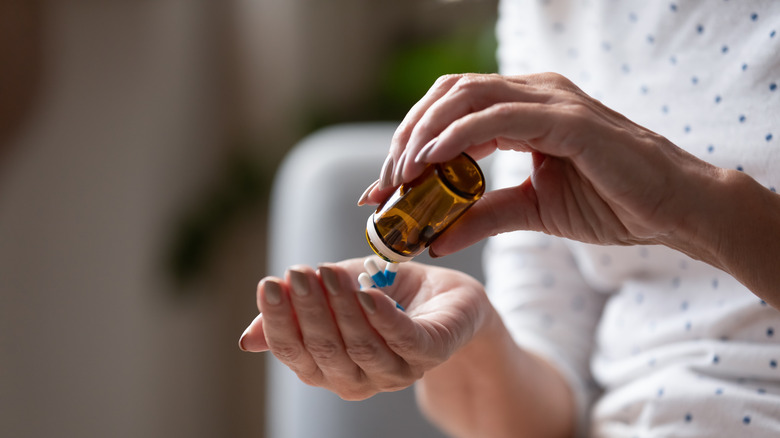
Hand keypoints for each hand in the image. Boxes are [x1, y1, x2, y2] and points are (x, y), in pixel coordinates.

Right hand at [239, 257, 488, 399]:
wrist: (444, 296)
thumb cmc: (385, 295)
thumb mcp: (334, 296)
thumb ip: (298, 312)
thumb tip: (248, 339)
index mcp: (330, 367)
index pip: (295, 352)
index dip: (279, 321)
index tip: (270, 284)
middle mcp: (360, 377)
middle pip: (325, 351)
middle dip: (308, 310)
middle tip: (299, 273)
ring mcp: (397, 370)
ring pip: (361, 347)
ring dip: (341, 309)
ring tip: (328, 273)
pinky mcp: (430, 353)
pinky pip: (403, 341)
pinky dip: (383, 319)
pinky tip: (367, 294)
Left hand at [358, 72, 722, 257]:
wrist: (673, 210)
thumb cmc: (610, 204)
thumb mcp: (531, 212)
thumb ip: (482, 217)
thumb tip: (434, 239)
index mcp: (523, 108)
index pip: (449, 111)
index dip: (409, 143)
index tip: (382, 188)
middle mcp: (533, 93)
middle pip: (446, 96)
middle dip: (406, 138)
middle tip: (383, 185)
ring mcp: (550, 100)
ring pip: (464, 98)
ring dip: (422, 136)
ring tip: (399, 178)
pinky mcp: (567, 119)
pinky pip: (496, 118)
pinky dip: (455, 137)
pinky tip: (429, 163)